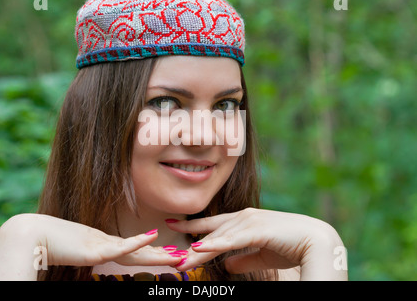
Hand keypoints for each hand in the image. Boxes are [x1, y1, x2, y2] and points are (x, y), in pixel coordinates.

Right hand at [0, 213, 181, 279]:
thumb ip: (89, 255)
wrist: (32, 235)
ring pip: (136, 250)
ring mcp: (102, 244)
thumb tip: (94, 260)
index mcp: (104, 244)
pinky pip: (119, 246)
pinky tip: (151, 237)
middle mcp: (107, 242)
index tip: (168, 254)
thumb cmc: (51, 245)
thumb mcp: (76, 252)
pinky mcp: (94, 248)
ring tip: (177, 255)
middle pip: (140, 251)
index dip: (152, 253)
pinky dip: (136, 242)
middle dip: (162, 255)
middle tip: (184, 256)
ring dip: (158, 253)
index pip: (133, 251)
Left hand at [166, 208, 346, 279]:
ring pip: (218, 238)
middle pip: (210, 233)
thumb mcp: (261, 255)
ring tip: (180, 260)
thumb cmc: (290, 246)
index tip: (172, 227)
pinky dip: (216, 244)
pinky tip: (200, 249)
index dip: (192, 226)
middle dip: (188, 242)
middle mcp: (243, 218)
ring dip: (198, 250)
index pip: (212, 225)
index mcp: (243, 222)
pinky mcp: (258, 230)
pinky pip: (233, 239)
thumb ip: (243, 259)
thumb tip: (229, 266)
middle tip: (167, 251)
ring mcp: (250, 222)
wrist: (316, 241)